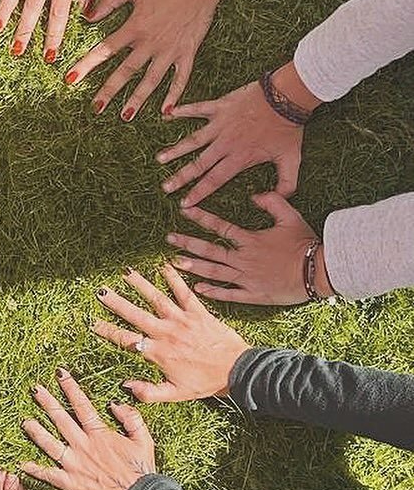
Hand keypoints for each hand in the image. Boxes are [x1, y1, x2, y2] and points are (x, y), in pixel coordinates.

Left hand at [20, 368, 155, 489]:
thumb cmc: (141, 471)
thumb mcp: (143, 439)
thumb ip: (131, 418)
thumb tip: (115, 404)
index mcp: (100, 434)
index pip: (81, 405)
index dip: (70, 387)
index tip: (60, 374)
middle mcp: (83, 446)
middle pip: (61, 420)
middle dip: (47, 402)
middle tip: (35, 390)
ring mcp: (74, 464)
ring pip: (49, 444)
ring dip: (36, 431)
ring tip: (24, 421)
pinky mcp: (70, 483)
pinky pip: (48, 474)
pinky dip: (34, 469)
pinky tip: (21, 463)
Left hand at [66, 0, 221, 118]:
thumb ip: (109, 0)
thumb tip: (87, 17)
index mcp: (135, 27)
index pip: (105, 50)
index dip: (87, 65)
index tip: (70, 79)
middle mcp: (151, 42)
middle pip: (126, 71)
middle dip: (109, 90)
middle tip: (96, 107)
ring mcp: (169, 50)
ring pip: (152, 80)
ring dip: (138, 99)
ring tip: (125, 115)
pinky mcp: (187, 53)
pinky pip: (181, 78)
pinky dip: (174, 95)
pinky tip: (166, 111)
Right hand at [93, 263, 250, 400]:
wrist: (236, 371)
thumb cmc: (205, 384)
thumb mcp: (175, 395)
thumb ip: (149, 392)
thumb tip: (126, 386)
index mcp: (159, 353)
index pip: (127, 341)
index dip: (108, 331)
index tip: (93, 323)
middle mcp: (167, 333)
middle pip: (136, 315)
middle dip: (116, 302)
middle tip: (101, 291)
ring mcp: (183, 320)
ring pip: (156, 299)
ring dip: (140, 284)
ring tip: (126, 272)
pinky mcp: (199, 312)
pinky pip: (184, 292)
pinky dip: (174, 278)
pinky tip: (164, 264)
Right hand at [158, 79, 304, 207]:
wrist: (288, 97)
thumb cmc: (289, 128)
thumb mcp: (292, 159)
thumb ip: (287, 183)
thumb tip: (275, 198)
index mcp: (239, 158)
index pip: (215, 180)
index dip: (199, 192)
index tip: (185, 203)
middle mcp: (225, 143)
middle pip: (198, 164)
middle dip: (180, 177)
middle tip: (166, 187)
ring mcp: (220, 124)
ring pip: (193, 140)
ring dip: (176, 150)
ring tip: (160, 158)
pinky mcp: (220, 106)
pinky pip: (197, 108)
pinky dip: (182, 111)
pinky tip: (167, 115)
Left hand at [167, 194, 329, 304]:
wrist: (319, 271)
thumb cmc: (306, 243)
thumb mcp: (291, 216)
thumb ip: (272, 201)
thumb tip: (254, 194)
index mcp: (251, 240)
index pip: (221, 226)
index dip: (202, 217)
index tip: (185, 210)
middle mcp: (244, 259)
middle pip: (210, 250)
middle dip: (188, 243)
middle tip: (169, 239)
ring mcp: (247, 278)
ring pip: (214, 272)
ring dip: (194, 267)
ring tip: (176, 262)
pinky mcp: (254, 294)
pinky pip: (229, 294)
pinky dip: (213, 292)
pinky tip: (198, 288)